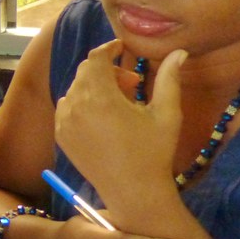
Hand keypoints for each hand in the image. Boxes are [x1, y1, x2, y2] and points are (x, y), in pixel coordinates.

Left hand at [55, 40, 185, 202]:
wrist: (133, 191)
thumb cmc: (154, 152)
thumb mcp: (166, 113)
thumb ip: (169, 78)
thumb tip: (178, 52)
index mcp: (99, 96)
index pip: (96, 58)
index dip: (108, 49)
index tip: (122, 48)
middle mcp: (76, 105)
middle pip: (86, 72)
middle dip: (108, 71)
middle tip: (132, 85)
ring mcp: (64, 121)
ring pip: (76, 89)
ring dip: (95, 87)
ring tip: (120, 104)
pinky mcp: (61, 135)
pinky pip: (67, 107)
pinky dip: (82, 103)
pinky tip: (103, 118)